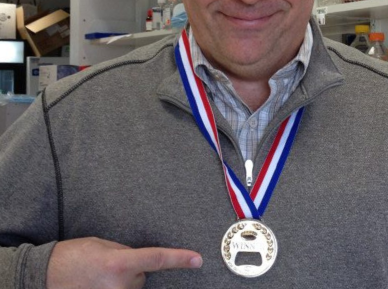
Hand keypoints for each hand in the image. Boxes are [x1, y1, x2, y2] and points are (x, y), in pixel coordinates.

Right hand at [46, 237, 202, 288]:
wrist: (46, 274)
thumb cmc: (75, 255)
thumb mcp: (105, 246)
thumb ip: (127, 254)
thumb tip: (142, 262)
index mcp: (120, 263)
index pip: (157, 259)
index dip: (179, 259)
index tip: (197, 259)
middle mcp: (119, 285)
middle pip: (142, 277)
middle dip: (133, 270)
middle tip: (110, 266)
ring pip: (132, 288)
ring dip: (123, 282)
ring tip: (100, 276)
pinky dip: (116, 288)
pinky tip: (100, 284)